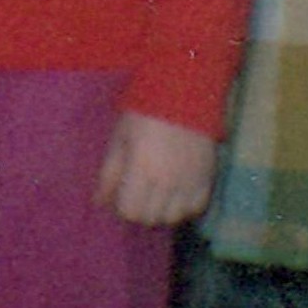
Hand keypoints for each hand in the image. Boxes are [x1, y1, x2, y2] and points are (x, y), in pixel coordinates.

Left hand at [96, 111, 217, 227]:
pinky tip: (176, 193)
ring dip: (161, 211)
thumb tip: (99, 202)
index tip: (120, 194)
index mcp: (143, 169)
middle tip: (136, 192)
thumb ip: (109, 172)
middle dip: (139, 210)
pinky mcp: (208, 177)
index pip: (130, 211)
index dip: (121, 206)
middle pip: (150, 218)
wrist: (186, 90)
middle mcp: (168, 181)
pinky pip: (196, 208)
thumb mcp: (121, 136)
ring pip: (173, 217)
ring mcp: (190, 181)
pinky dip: (184, 206)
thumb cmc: (146, 110)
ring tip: (156, 194)